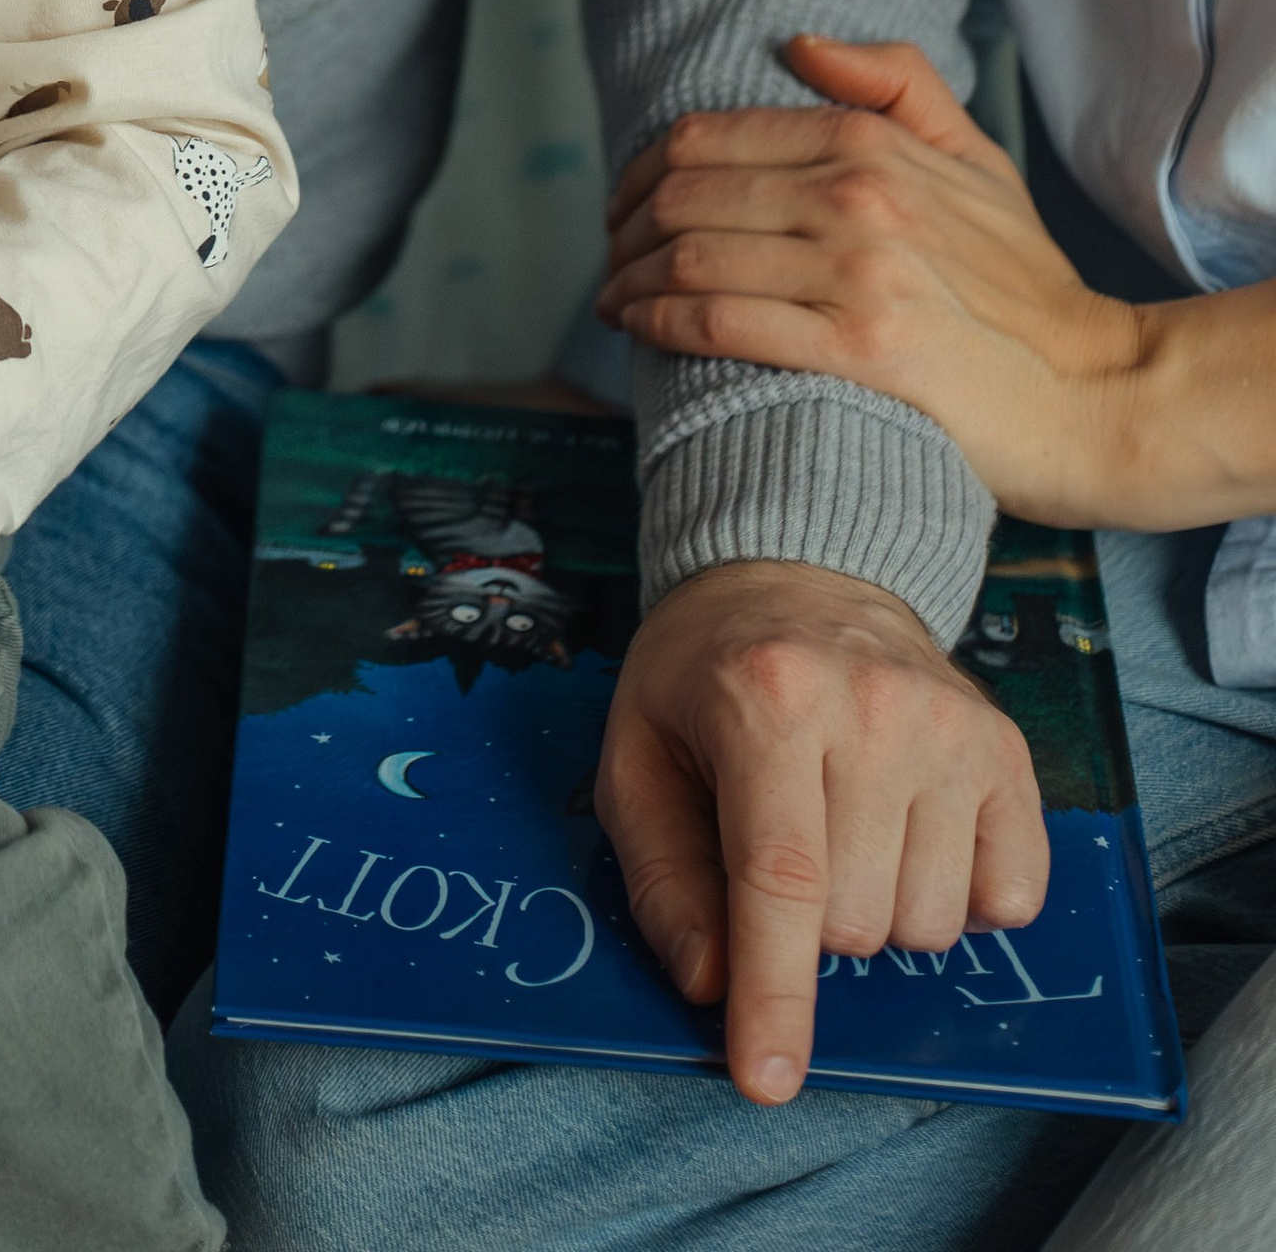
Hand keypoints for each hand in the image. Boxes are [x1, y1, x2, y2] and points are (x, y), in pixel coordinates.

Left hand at [597, 557, 1045, 1103]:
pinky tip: (909, 835)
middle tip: (783, 836)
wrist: (798, 567)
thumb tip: (712, 984)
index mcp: (767, 701)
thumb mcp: (638, 754)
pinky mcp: (1008, 748)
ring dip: (879, 911)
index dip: (774, 994)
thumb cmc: (704, 674)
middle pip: (854, 919)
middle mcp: (874, 709)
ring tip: (843, 825)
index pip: (780, 881)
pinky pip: (1008, 898)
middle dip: (808, 923)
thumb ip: (662, 874)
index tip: (769, 1079)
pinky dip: (959, 898)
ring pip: (930, 924)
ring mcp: (952, 726)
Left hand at [599, 35, 1143, 525]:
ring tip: (614, 301)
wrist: (1093, 392)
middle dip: (625, 228)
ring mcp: (859, 275)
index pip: (709, 136)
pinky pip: (721, 323)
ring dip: (628, 280)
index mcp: (871, 145)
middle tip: (609, 259)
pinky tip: (640, 331)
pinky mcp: (860, 352)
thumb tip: (801, 44)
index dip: (642, 170)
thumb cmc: (1027, 284)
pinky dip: (660, 323)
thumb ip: (897, 85)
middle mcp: (858, 198)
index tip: (623, 205)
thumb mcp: (978, 159)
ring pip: (692, 258)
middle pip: (686, 194)